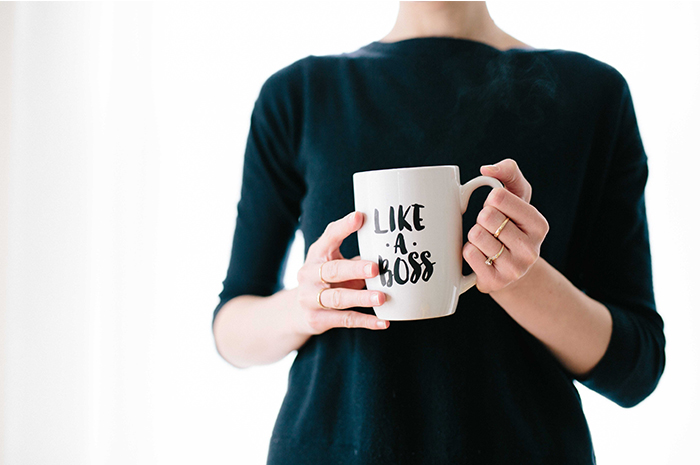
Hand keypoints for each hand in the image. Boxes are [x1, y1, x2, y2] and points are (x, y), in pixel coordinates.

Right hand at [293, 211, 389, 334]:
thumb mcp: (334, 263)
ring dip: (361, 298)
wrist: (297, 312)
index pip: (329, 237)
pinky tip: (383, 322)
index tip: (360, 217)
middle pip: (333, 270)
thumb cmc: (326, 280)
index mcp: (317, 255)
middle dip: (355, 269)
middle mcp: (309, 275)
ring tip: (381, 297)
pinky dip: (365, 321)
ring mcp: (310, 298)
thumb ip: (355, 257)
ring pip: (338, 298)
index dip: (343, 227)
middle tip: (375, 268)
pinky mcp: (317, 319)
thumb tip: (389, 250)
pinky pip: (345, 320)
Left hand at [462, 158, 549, 293]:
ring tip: (487, 242)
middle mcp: (531, 249)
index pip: (498, 197)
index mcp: (539, 225)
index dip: (491, 200)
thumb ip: (508, 172)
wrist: (510, 268)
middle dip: (482, 218)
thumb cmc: (512, 225)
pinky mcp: (495, 282)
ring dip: (474, 235)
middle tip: (491, 228)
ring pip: (476, 235)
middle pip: (486, 216)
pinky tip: (481, 255)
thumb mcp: (517, 196)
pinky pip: (469, 254)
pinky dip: (468, 250)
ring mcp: (514, 269)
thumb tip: (487, 169)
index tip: (498, 209)